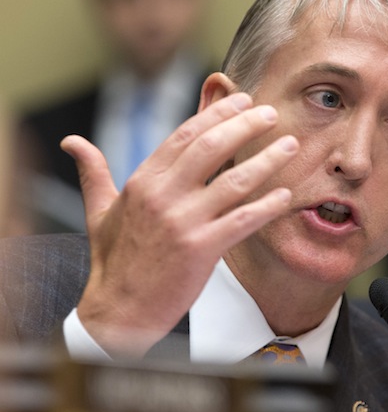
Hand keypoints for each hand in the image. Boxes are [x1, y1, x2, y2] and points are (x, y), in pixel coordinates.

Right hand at [61, 92, 298, 356]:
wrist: (118, 311)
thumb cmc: (114, 260)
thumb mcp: (98, 211)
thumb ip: (93, 172)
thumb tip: (72, 142)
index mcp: (143, 181)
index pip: (185, 134)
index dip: (217, 113)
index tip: (242, 100)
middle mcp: (163, 196)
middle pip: (212, 147)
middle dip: (246, 125)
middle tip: (272, 113)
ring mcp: (183, 222)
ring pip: (235, 181)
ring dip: (268, 160)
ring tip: (291, 145)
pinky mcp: (202, 249)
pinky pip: (243, 220)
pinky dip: (268, 206)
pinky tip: (286, 195)